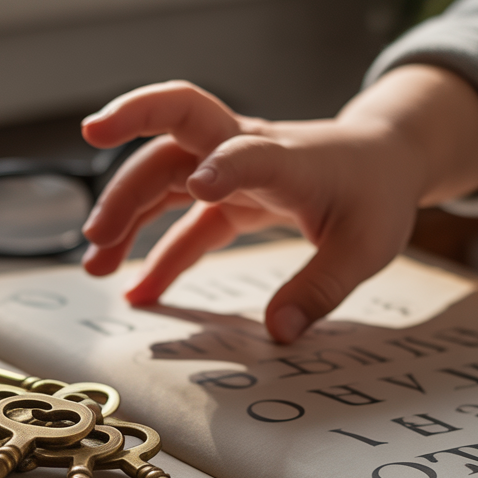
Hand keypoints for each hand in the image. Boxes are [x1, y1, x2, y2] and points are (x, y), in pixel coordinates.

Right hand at [80, 68, 477, 342]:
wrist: (381, 157)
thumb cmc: (375, 195)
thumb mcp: (367, 247)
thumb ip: (321, 289)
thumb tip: (280, 334)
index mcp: (288, 159)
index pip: (248, 150)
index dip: (225, 165)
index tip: (200, 188)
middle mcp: (247, 149)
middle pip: (174, 143)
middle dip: (130, 180)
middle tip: (97, 231)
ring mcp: (229, 167)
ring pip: (161, 174)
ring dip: (125, 212)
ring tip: (95, 263)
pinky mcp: (226, 192)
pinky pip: (180, 220)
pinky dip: (155, 253)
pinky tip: (135, 291)